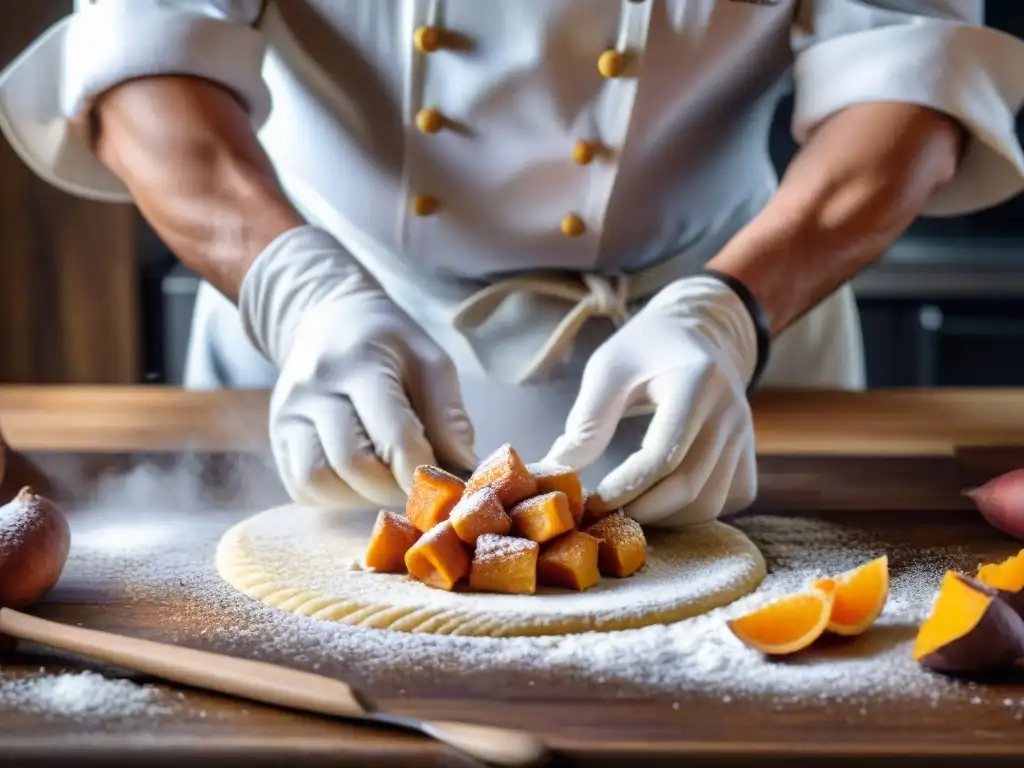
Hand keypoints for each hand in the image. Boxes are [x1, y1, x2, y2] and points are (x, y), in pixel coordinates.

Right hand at [240, 226, 475, 508]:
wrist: (328, 320)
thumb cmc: (389, 345)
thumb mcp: (430, 362)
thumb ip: (449, 416)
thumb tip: (462, 472)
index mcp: (360, 364)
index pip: (394, 436)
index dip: (423, 472)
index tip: (444, 486)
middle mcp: (314, 389)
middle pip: (354, 465)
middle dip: (394, 487)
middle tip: (417, 484)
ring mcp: (287, 415)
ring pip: (319, 482)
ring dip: (361, 496)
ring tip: (387, 479)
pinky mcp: (277, 437)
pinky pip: (302, 487)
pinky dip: (337, 495)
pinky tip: (359, 478)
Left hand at [544, 276, 758, 526]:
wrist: (700, 334)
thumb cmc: (646, 349)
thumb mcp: (609, 368)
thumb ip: (587, 420)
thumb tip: (556, 471)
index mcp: (698, 382)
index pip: (665, 453)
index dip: (627, 486)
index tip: (591, 501)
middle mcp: (731, 412)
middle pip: (690, 486)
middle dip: (642, 510)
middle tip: (602, 516)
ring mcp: (745, 437)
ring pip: (709, 504)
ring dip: (664, 518)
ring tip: (626, 510)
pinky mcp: (749, 457)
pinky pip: (725, 503)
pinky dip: (691, 514)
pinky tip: (660, 502)